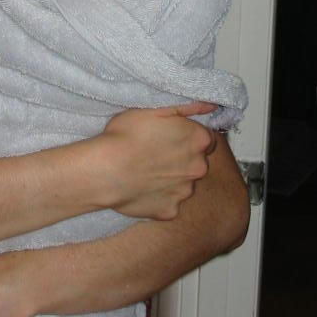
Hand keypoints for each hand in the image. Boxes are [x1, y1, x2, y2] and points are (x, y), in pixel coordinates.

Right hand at [99, 102, 216, 219]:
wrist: (106, 170)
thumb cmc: (128, 134)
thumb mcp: (157, 110)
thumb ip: (188, 108)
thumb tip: (211, 106)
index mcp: (199, 140)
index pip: (207, 138)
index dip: (189, 136)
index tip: (172, 136)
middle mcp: (199, 167)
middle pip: (197, 162)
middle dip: (183, 158)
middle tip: (156, 153)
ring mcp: (185, 192)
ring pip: (183, 183)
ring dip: (172, 178)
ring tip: (146, 171)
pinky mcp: (170, 211)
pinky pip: (169, 202)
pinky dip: (160, 197)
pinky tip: (142, 188)